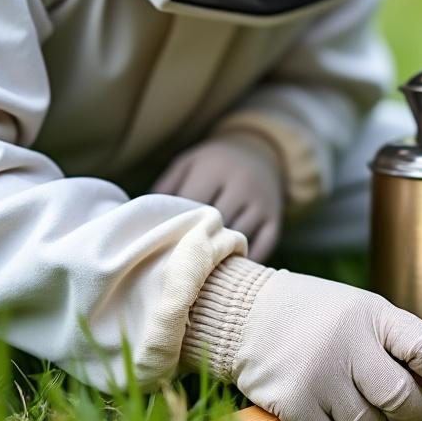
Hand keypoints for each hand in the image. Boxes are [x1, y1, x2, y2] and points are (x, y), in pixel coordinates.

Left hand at [153, 132, 284, 261]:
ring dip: (222, 254)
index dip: (179, 226)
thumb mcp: (188, 163)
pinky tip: (229, 271)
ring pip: (240, 236)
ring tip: (201, 270)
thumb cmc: (213, 162)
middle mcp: (242, 184)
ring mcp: (261, 202)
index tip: (164, 244)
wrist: (259, 149)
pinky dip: (247, 260)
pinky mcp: (275, 217)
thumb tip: (146, 221)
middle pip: (217, 224)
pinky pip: (263, 245)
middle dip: (198, 243)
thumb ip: (166, 187)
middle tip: (180, 263)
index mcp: (215, 170)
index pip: (193, 206)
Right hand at [233, 270, 421, 420]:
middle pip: (401, 398)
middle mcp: (348, 343)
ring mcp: (319, 374)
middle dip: (410, 411)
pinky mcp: (293, 402)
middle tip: (403, 408)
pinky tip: (327, 418)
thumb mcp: (361, 312)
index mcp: (373, 314)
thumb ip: (396, 342)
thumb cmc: (319, 318)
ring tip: (353, 402)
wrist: (245, 312)